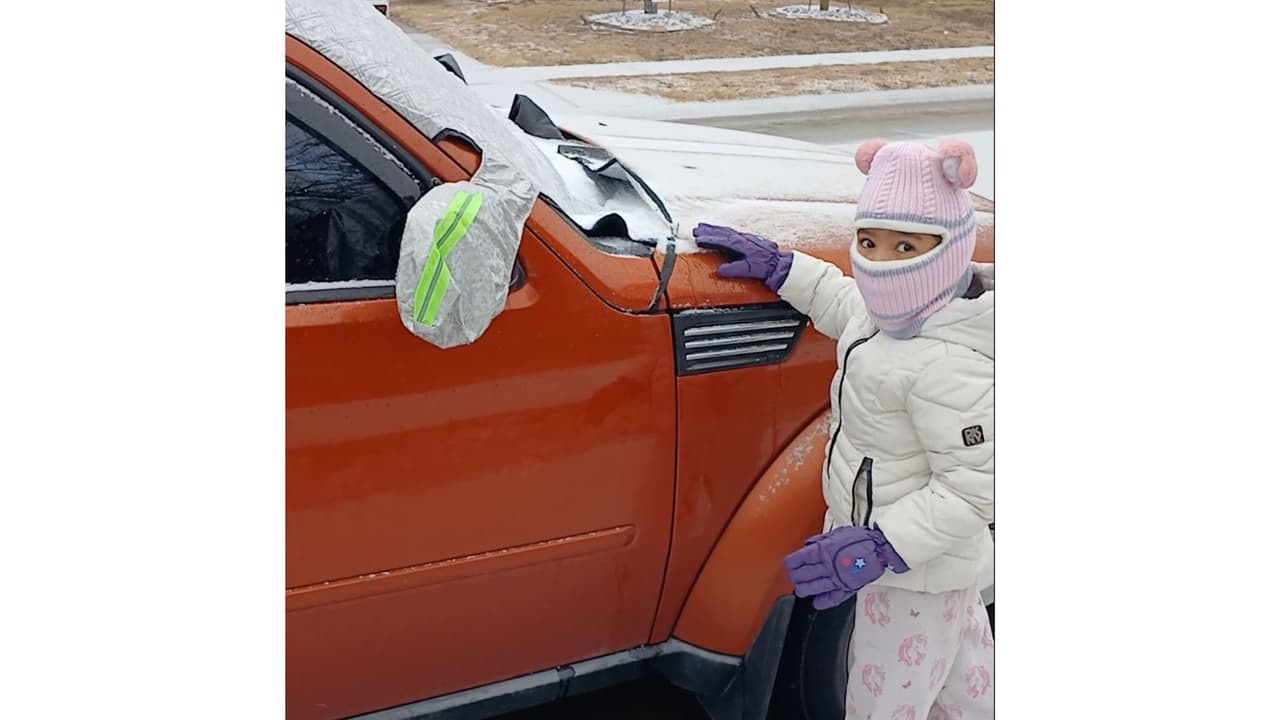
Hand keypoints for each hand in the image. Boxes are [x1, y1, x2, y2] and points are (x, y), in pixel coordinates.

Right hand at [692, 223, 792, 291]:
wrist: (779, 264)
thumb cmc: (765, 267)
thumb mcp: (749, 270)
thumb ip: (734, 269)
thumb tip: (719, 270)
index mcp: (742, 244)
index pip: (722, 240)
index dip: (710, 239)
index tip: (698, 238)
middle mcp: (743, 238)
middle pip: (723, 232)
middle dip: (708, 230)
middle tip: (696, 229)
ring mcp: (746, 238)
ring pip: (727, 231)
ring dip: (714, 229)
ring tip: (702, 227)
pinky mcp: (747, 239)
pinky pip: (731, 233)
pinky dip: (722, 230)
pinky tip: (718, 231)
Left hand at [782, 525, 908, 609]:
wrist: (880, 548)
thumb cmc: (860, 538)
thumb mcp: (837, 533)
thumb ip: (821, 540)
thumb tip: (808, 545)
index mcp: (825, 550)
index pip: (802, 558)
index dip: (792, 562)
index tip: (788, 564)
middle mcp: (828, 565)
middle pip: (806, 574)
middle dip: (796, 576)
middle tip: (792, 577)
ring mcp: (838, 578)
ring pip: (816, 587)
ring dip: (805, 589)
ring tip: (800, 590)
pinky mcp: (848, 587)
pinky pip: (834, 597)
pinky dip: (824, 601)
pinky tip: (817, 603)